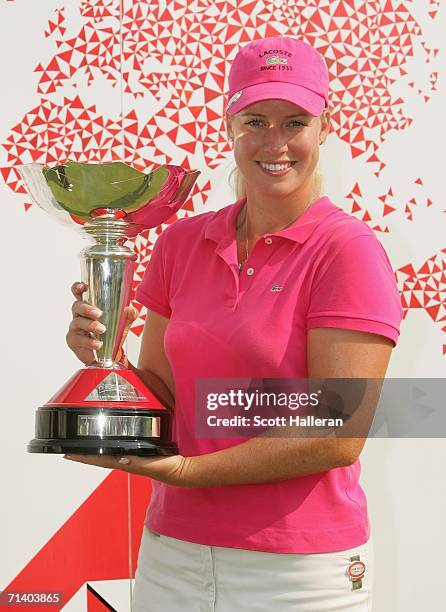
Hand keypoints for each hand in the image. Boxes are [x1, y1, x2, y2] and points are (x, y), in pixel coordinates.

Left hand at [63, 453, 192, 486]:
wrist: (179, 472)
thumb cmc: (167, 468)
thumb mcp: (152, 464)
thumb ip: (137, 462)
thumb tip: (122, 458)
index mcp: (126, 464)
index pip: (100, 460)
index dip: (84, 458)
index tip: (69, 455)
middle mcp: (125, 463)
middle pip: (99, 459)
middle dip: (84, 456)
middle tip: (70, 452)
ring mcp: (130, 461)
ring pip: (106, 456)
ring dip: (94, 454)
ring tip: (83, 450)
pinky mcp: (137, 457)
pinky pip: (117, 453)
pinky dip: (108, 450)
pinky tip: (109, 447)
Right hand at [66, 282, 136, 365]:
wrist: (109, 355)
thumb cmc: (111, 334)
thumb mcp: (122, 323)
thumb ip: (128, 315)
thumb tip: (131, 309)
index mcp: (88, 307)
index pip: (78, 294)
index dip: (78, 288)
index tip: (83, 286)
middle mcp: (78, 315)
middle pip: (76, 306)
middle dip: (87, 308)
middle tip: (99, 313)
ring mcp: (74, 328)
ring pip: (77, 322)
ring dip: (90, 325)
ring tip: (103, 330)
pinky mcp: (73, 341)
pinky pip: (78, 339)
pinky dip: (89, 342)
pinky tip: (98, 344)